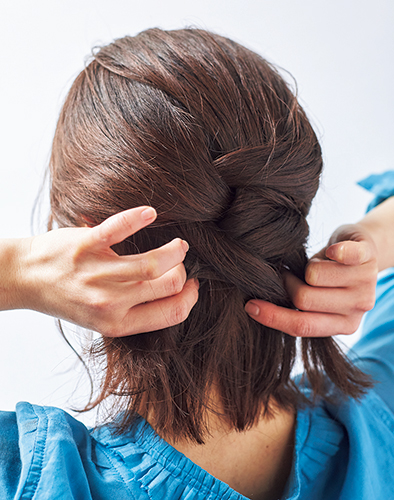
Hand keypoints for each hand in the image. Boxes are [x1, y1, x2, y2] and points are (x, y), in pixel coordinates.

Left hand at [12, 207, 198, 335]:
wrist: (27, 280)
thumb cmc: (67, 297)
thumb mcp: (102, 318)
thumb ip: (135, 311)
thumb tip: (174, 294)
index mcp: (118, 323)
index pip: (172, 312)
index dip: (190, 297)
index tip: (193, 286)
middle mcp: (110, 302)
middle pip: (169, 285)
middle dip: (183, 272)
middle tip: (180, 263)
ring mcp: (99, 273)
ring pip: (154, 262)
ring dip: (174, 250)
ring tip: (178, 245)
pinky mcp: (87, 245)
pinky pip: (119, 228)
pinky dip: (138, 217)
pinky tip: (150, 213)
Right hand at [245, 224, 377, 336]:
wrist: (363, 251)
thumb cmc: (331, 277)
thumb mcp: (317, 300)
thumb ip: (298, 309)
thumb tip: (256, 308)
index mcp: (345, 325)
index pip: (302, 326)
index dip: (272, 316)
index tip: (250, 306)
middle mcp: (359, 308)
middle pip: (303, 298)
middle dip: (287, 283)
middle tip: (288, 274)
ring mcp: (366, 283)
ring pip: (314, 275)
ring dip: (306, 265)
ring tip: (314, 264)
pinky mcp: (368, 256)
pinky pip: (345, 255)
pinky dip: (335, 251)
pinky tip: (333, 250)